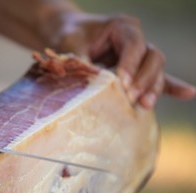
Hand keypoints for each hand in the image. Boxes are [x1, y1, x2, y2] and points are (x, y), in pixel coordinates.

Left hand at [39, 11, 195, 108]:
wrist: (69, 35)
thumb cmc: (70, 37)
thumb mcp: (71, 46)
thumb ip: (82, 63)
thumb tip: (88, 87)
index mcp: (122, 27)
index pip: (134, 45)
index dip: (130, 64)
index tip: (122, 82)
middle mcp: (135, 40)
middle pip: (152, 57)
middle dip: (144, 79)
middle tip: (131, 97)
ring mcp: (139, 56)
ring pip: (156, 70)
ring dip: (153, 88)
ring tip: (145, 105)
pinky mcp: (137, 71)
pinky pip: (157, 78)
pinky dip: (171, 87)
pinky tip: (188, 94)